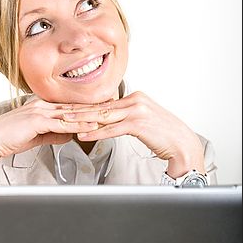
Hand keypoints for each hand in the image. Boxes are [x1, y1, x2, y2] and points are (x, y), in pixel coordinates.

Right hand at [0, 97, 101, 185]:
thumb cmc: (9, 138)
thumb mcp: (37, 136)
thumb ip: (53, 134)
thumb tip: (69, 135)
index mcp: (41, 106)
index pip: (70, 106)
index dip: (89, 108)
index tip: (106, 109)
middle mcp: (42, 105)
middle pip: (75, 107)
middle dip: (96, 109)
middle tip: (116, 109)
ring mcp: (39, 111)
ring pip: (72, 114)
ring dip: (92, 116)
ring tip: (110, 117)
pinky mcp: (37, 121)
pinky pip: (62, 124)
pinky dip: (78, 126)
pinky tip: (91, 128)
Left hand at [60, 91, 205, 177]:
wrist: (183, 144)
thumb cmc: (165, 135)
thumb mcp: (144, 121)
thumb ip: (127, 117)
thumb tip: (109, 121)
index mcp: (135, 97)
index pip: (105, 103)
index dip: (85, 107)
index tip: (69, 109)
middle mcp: (135, 101)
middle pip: (101, 107)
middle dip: (78, 110)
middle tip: (59, 111)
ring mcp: (137, 111)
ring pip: (103, 116)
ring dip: (82, 120)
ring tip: (65, 121)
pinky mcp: (138, 124)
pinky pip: (112, 129)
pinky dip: (96, 133)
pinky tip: (84, 135)